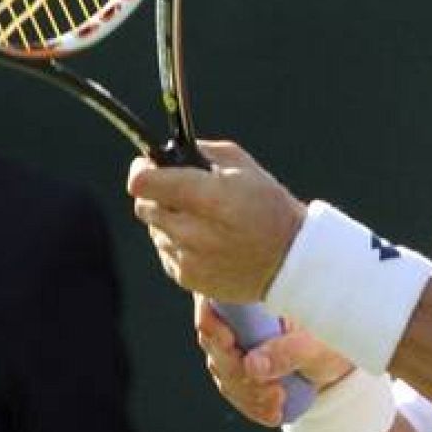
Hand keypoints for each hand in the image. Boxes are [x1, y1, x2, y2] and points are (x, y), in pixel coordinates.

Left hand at [127, 140, 306, 303]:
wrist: (290, 259)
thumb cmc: (268, 206)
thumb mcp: (243, 166)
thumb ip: (201, 152)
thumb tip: (166, 153)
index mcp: (211, 197)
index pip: (145, 183)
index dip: (142, 170)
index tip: (146, 165)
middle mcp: (196, 231)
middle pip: (144, 207)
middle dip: (158, 195)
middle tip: (181, 192)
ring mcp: (190, 259)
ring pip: (154, 230)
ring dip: (169, 220)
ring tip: (202, 220)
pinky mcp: (189, 278)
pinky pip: (165, 252)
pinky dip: (178, 243)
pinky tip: (206, 241)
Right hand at [194, 296, 353, 426]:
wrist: (344, 361)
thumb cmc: (336, 341)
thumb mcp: (317, 346)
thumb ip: (288, 352)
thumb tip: (251, 365)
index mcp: (256, 294)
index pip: (214, 300)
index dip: (211, 322)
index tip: (229, 342)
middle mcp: (241, 313)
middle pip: (213, 342)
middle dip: (237, 372)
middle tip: (272, 390)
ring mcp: (239, 340)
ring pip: (222, 369)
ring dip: (246, 393)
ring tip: (279, 401)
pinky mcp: (243, 365)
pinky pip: (234, 388)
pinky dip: (250, 405)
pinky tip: (272, 413)